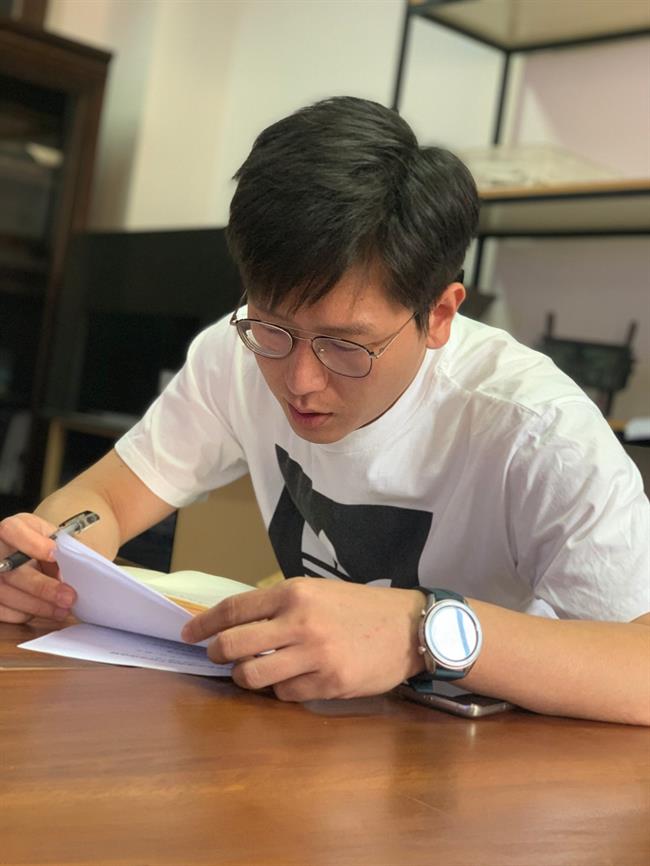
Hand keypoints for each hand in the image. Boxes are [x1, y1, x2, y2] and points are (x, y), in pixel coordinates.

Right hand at [0, 513, 76, 623]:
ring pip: (9, 596)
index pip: (12, 531)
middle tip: (69, 597)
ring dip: (40, 606)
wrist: (14, 555)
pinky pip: (5, 612)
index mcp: (9, 531)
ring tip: (63, 609)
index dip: (33, 544)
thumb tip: (78, 564)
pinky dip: (28, 614)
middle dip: (44, 588)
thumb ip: (60, 544)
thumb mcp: (46, 535)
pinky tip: (47, 611)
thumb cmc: (35, 544)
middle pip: (13, 572)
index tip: (55, 554)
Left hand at [182, 577, 424, 700]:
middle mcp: (300, 622)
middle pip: (234, 645)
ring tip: (250, 672)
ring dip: (244, 677)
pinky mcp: (329, 684)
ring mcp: (314, 656)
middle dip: (215, 654)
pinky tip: (290, 680)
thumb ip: (280, 604)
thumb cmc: (359, 607)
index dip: (203, 624)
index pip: (234, 609)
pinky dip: (280, 690)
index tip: (187, 634)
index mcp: (294, 593)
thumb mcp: (318, 591)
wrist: (408, 627)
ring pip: (253, 676)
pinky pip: (285, 695)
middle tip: (214, 656)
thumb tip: (237, 623)